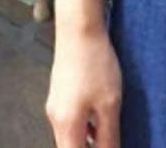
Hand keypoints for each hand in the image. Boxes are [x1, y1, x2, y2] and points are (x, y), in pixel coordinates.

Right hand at [45, 23, 121, 147]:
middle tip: (110, 140)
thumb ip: (108, 136)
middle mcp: (55, 120)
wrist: (78, 29)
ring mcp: (54, 106)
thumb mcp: (109, 103)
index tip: (110, 146)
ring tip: (109, 133)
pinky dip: (84, 127)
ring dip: (87, 140)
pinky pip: (70, 121)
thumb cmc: (96, 64)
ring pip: (70, 136)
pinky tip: (100, 117)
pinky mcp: (58, 94)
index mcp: (67, 127)